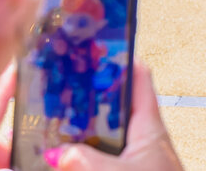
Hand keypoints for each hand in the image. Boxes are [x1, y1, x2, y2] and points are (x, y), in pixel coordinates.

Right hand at [53, 63, 182, 170]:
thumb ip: (90, 163)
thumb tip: (60, 153)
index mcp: (149, 125)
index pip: (139, 76)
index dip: (120, 58)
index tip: (96, 47)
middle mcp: (142, 136)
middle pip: (114, 102)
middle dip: (90, 93)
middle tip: (63, 83)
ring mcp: (133, 153)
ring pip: (104, 130)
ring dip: (83, 125)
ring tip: (55, 119)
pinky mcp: (125, 166)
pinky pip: (101, 152)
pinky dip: (84, 149)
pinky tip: (65, 154)